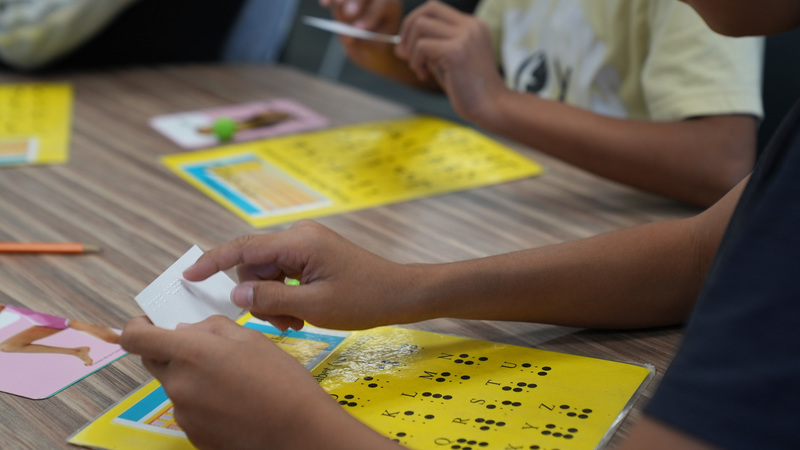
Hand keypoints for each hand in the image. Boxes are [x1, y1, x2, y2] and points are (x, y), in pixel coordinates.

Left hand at [120, 316, 353, 449]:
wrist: (298, 429)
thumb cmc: (280, 379)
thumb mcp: (250, 338)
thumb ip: (210, 328)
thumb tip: (186, 330)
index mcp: (189, 353)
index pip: (135, 338)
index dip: (136, 327)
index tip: (148, 323)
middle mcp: (177, 384)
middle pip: (154, 361)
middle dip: (170, 350)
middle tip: (204, 349)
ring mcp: (183, 413)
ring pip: (175, 385)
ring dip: (192, 378)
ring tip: (231, 381)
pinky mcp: (193, 435)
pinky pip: (189, 410)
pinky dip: (203, 402)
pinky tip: (233, 403)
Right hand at [183, 220, 425, 330]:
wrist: (400, 293)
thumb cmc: (364, 299)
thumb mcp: (314, 307)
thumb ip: (270, 300)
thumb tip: (235, 293)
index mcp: (298, 242)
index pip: (243, 248)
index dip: (212, 261)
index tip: (189, 275)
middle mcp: (299, 237)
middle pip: (255, 265)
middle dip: (260, 296)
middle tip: (283, 323)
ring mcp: (307, 245)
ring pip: (268, 274)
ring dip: (274, 300)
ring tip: (298, 323)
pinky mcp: (313, 255)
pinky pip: (285, 275)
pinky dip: (287, 296)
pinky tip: (303, 315)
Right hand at [318, 0, 405, 75]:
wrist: (372, 42)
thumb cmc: (376, 46)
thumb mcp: (377, 49)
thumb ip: (366, 43)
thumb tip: (349, 38)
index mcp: (390, 6)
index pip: (382, 5)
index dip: (370, 16)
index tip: (359, 28)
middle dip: (357, 3)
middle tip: (349, 13)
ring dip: (341, 0)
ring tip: (337, 5)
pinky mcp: (346, 0)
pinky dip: (331, 0)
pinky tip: (325, 4)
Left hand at [396, 1, 507, 123]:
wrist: (492, 107)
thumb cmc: (470, 90)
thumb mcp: (447, 64)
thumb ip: (428, 51)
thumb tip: (400, 46)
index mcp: (472, 25)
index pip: (435, 8)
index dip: (415, 23)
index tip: (408, 46)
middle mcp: (470, 26)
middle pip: (428, 9)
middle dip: (408, 29)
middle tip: (406, 54)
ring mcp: (465, 36)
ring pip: (421, 26)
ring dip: (412, 49)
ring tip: (421, 69)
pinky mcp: (456, 51)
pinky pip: (422, 47)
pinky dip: (416, 62)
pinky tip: (424, 75)